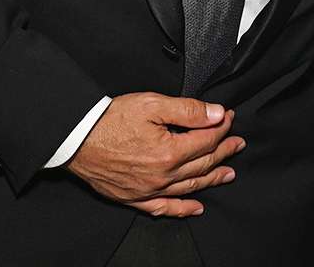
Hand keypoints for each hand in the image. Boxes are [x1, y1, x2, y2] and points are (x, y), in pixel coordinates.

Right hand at [66, 92, 243, 216]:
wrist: (76, 138)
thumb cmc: (110, 120)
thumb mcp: (152, 104)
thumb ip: (187, 110)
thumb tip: (217, 114)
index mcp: (169, 152)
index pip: (206, 140)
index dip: (222, 127)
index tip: (229, 117)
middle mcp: (162, 176)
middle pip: (203, 164)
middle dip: (224, 151)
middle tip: (237, 143)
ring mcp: (149, 190)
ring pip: (190, 186)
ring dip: (213, 178)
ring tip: (229, 173)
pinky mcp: (135, 198)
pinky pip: (164, 208)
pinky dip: (183, 209)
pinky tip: (196, 208)